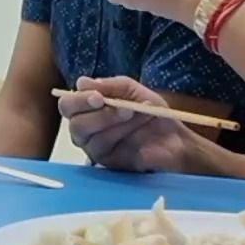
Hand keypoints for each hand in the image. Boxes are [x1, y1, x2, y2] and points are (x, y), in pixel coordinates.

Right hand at [58, 76, 193, 172]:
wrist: (177, 139)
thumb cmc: (153, 113)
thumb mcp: (133, 91)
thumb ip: (110, 85)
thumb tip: (82, 82)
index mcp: (88, 109)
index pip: (68, 105)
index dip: (78, 100)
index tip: (98, 97)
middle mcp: (86, 129)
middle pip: (74, 123)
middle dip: (99, 114)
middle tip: (123, 108)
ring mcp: (95, 147)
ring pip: (91, 135)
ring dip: (115, 121)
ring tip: (137, 112)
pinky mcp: (107, 162)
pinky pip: (105, 147)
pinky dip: (123, 132)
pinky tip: (138, 125)